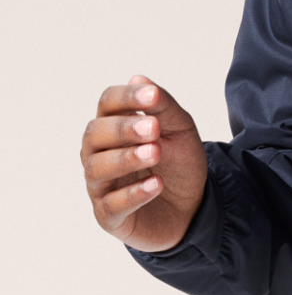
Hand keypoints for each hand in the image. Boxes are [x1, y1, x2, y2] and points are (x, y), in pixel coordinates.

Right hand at [81, 76, 208, 252]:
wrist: (194, 208)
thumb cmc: (179, 163)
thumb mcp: (180, 130)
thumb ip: (163, 106)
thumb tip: (138, 78)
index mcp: (113, 127)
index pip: (108, 103)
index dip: (127, 97)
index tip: (152, 95)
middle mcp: (98, 153)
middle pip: (95, 134)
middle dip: (123, 129)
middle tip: (154, 128)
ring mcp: (101, 185)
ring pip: (97, 168)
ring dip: (126, 158)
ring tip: (155, 152)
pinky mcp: (109, 216)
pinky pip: (112, 204)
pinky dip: (134, 193)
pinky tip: (156, 184)